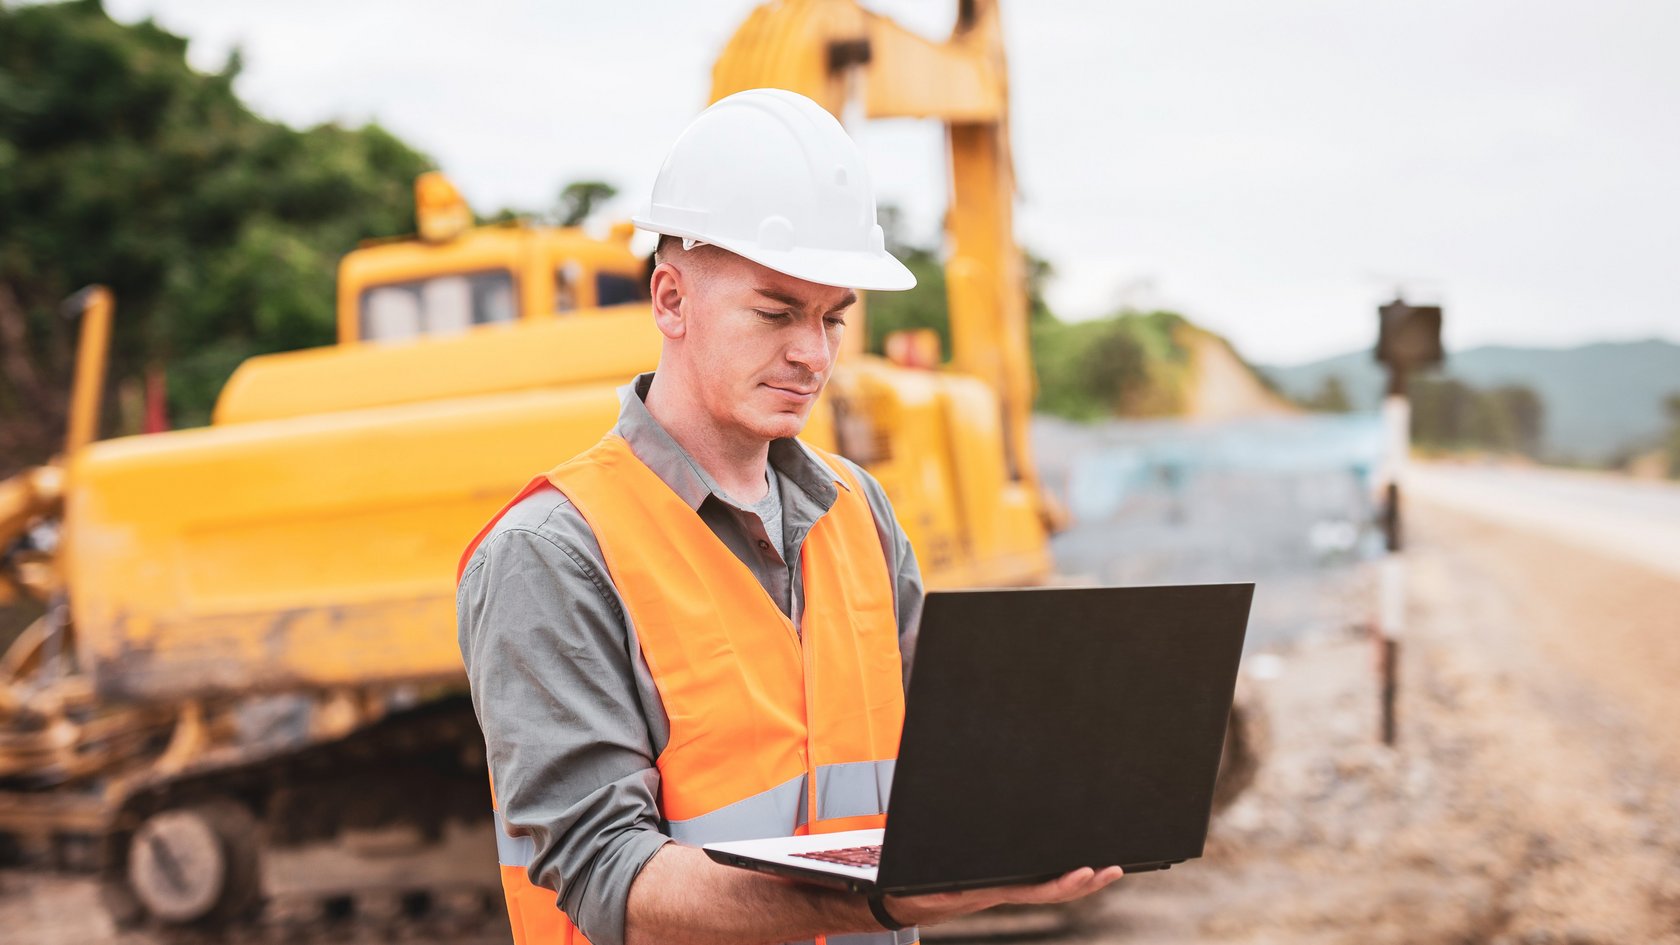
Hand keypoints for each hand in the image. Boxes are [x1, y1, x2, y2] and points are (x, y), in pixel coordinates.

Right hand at [882, 865, 1123, 927]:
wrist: (905, 902)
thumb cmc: (914, 892)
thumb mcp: (924, 891)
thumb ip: (938, 892)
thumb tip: (953, 892)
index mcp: (991, 892)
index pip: (1035, 890)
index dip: (1062, 883)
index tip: (1085, 871)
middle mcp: (1005, 891)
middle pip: (1053, 890)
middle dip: (1086, 882)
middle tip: (1113, 869)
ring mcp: (1006, 888)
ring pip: (1050, 887)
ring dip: (1081, 880)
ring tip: (1108, 867)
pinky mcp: (1002, 881)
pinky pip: (1037, 879)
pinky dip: (1060, 872)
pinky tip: (1075, 864)